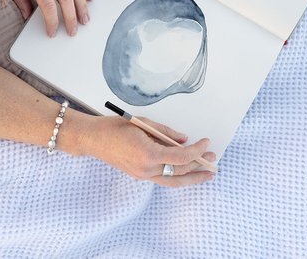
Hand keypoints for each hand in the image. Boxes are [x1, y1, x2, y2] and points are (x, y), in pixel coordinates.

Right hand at [78, 114, 216, 187]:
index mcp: (148, 154)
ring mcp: (142, 175)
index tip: (206, 143)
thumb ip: (166, 133)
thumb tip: (184, 140)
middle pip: (179, 172)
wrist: (93, 139)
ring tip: (206, 174)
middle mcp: (146, 169)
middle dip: (198, 166)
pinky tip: (185, 172)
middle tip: (213, 159)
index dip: (197, 151)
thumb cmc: (115, 127)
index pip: (181, 158)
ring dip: (191, 178)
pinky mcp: (139, 175)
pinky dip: (176, 176)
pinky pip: (162, 179)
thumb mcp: (144, 123)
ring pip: (173, 182)